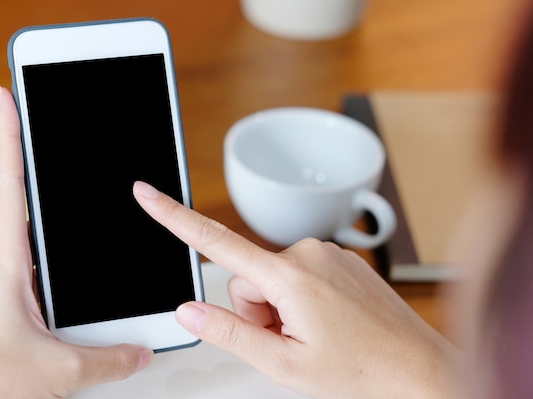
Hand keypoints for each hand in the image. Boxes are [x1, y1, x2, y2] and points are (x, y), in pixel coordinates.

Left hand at [0, 87, 152, 398]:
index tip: (7, 98)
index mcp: (5, 266)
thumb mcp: (60, 372)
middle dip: (19, 152)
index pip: (7, 186)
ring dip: (30, 197)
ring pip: (19, 228)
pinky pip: (26, 259)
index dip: (7, 137)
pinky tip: (62, 252)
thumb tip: (140, 349)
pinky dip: (42, 243)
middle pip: (10, 194)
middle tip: (30, 116)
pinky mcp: (4, 300)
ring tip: (48, 168)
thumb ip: (109, 358)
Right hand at [133, 181, 458, 398]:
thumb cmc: (361, 371)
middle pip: (247, 278)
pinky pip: (299, 274)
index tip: (147, 193)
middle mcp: (307, 252)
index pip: (215, 242)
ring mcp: (326, 253)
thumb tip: (188, 311)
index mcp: (289, 276)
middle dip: (258, 310)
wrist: (418, 370)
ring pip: (272, 278)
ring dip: (281, 307)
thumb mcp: (284, 364)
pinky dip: (302, 299)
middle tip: (291, 339)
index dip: (173, 217)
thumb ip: (230, 333)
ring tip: (314, 332)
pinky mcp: (338, 259)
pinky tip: (328, 321)